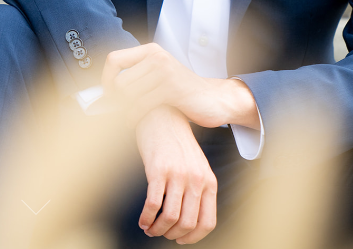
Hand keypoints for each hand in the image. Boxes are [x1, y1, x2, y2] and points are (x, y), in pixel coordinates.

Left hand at [102, 43, 260, 129]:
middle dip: (115, 101)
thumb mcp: (159, 76)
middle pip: (119, 81)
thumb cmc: (183, 92)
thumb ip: (137, 77)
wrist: (215, 99)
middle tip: (117, 113)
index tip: (107, 95)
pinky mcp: (173, 89)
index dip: (105, 79)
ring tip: (125, 120)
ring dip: (123, 112)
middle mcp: (157, 57)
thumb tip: (104, 92)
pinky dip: (132, 117)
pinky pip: (141, 105)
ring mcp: (165, 71)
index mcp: (151, 51)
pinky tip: (132, 123)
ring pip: (128, 94)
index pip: (114, 59)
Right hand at [134, 105, 217, 243]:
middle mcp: (196, 180)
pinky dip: (146, 217)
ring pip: (170, 218)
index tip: (180, 240)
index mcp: (209, 182)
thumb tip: (187, 221)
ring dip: (157, 229)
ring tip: (150, 228)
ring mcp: (178, 175)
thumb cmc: (177, 143)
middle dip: (171, 235)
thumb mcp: (196, 166)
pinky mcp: (158, 170)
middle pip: (187, 223)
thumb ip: (197, 189)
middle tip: (160, 233)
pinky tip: (143, 220)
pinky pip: (153, 204)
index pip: (207, 222)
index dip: (193, 237)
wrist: (163, 116)